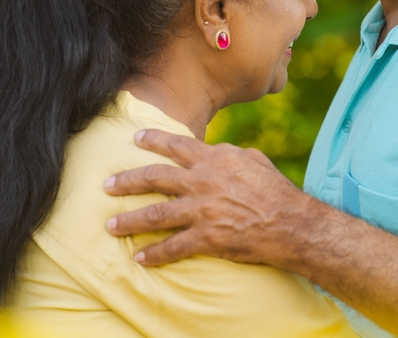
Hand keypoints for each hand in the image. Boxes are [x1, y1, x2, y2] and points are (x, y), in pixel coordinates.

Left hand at [103, 129, 316, 266]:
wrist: (291, 223)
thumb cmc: (276, 190)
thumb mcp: (254, 160)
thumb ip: (229, 153)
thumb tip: (214, 150)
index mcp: (215, 160)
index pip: (176, 146)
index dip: (153, 140)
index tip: (135, 138)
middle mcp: (203, 182)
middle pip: (155, 178)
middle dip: (127, 181)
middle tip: (106, 185)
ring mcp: (202, 210)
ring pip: (156, 214)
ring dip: (130, 220)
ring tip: (111, 225)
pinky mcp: (206, 238)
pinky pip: (173, 247)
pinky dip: (155, 254)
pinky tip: (140, 259)